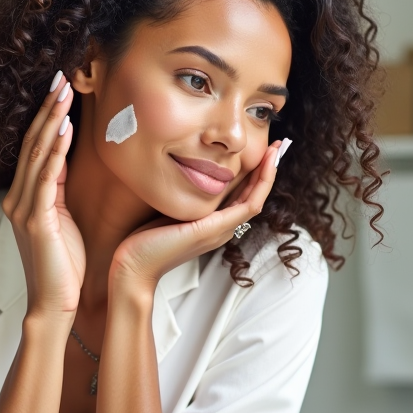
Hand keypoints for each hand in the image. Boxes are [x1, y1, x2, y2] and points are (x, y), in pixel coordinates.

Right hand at [2, 71, 83, 317]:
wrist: (55, 305)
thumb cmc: (64, 269)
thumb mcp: (63, 222)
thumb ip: (60, 193)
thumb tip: (68, 162)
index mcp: (24, 198)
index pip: (35, 148)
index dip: (46, 116)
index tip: (60, 88)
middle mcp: (18, 199)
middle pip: (32, 143)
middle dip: (48, 108)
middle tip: (62, 75)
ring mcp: (24, 208)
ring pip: (37, 154)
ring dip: (51, 120)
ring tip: (64, 91)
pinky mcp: (36, 220)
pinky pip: (46, 178)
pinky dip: (55, 151)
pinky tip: (65, 128)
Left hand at [110, 140, 284, 297]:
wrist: (135, 266)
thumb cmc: (145, 242)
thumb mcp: (170, 212)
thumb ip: (184, 199)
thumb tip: (187, 175)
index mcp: (214, 225)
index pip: (242, 197)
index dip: (254, 174)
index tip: (260, 152)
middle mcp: (222, 228)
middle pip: (254, 196)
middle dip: (266, 170)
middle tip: (278, 146)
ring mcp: (221, 230)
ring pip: (256, 199)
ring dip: (268, 174)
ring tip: (276, 151)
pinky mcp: (214, 229)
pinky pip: (248, 206)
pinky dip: (260, 185)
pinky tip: (265, 166)